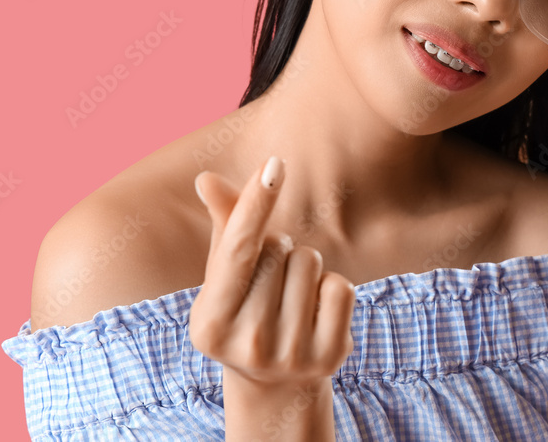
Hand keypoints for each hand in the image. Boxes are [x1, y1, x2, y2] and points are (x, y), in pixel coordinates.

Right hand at [188, 156, 356, 389]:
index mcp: (209, 323)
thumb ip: (224, 227)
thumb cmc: (245, 310)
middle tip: (269, 283)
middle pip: (279, 249)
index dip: (256, 203)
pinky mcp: (329, 359)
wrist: (275, 383)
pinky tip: (315, 311)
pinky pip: (341, 287)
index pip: (237, 250)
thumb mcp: (226, 276)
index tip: (275, 164)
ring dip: (304, 266)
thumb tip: (206, 179)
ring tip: (290, 297)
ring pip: (311, 262)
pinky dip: (331, 286)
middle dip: (278, 249)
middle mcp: (247, 345)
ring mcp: (290, 356)